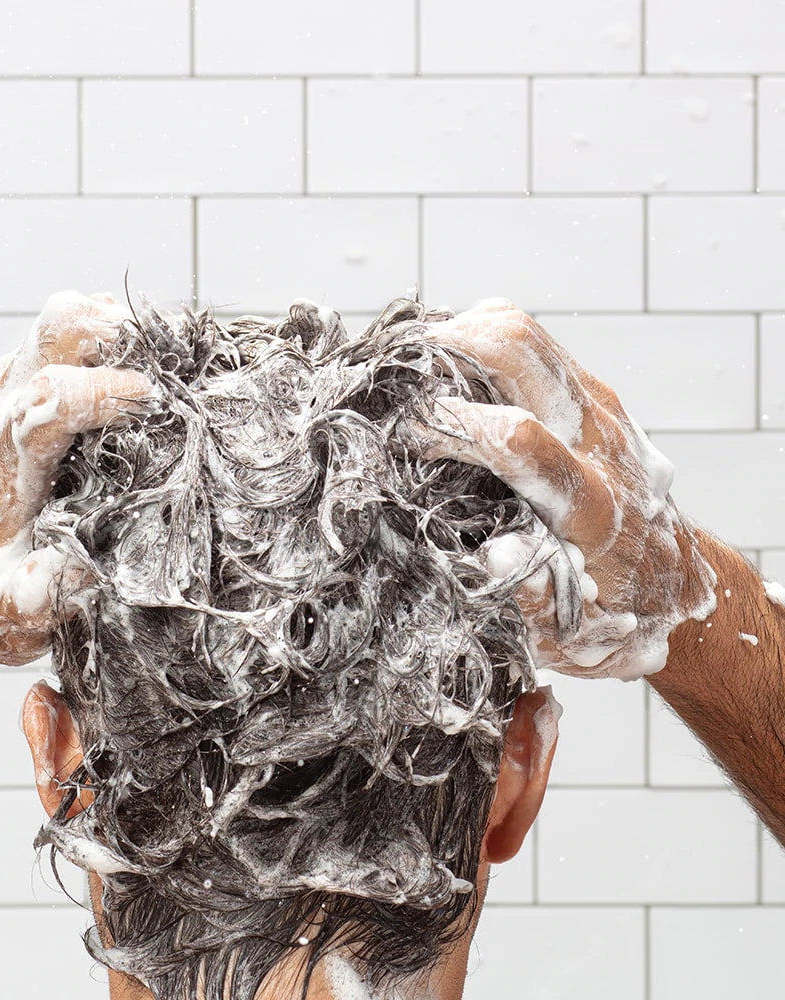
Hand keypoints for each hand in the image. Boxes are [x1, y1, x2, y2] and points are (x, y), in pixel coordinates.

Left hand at [0, 290, 158, 663]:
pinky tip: (135, 381)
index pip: (49, 399)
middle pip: (57, 330)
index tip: (154, 403)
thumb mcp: (3, 615)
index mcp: (3, 464)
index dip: (107, 392)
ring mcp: (3, 393)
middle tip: (168, 363)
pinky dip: (106, 346)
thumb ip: (37, 595)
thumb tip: (85, 564)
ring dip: (117, 334)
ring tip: (164, 365)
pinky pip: (60, 341)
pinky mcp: (12, 389)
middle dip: (119, 333)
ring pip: (61, 324)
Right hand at [405, 298, 716, 679]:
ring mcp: (600, 410)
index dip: (456, 426)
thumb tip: (496, 554)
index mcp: (594, 508)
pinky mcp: (593, 395)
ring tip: (415, 361)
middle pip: (521, 355)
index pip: (523, 442)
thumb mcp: (577, 634)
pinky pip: (531, 343)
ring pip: (525, 334)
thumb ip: (538, 600)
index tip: (409, 430)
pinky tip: (449, 366)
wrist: (674, 577)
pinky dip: (481, 339)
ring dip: (462, 334)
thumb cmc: (615, 609)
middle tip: (398, 368)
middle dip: (451, 347)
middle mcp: (601, 444)